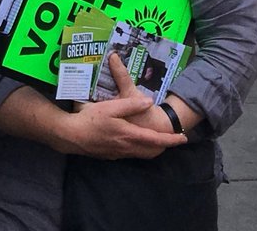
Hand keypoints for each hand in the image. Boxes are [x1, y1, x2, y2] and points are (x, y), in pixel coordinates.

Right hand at [66, 53, 184, 159]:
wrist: (72, 136)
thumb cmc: (90, 120)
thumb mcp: (110, 107)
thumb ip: (130, 104)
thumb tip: (149, 102)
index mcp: (130, 135)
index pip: (157, 140)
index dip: (171, 140)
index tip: (184, 138)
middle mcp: (128, 147)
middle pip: (152, 150)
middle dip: (164, 146)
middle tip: (172, 139)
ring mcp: (119, 153)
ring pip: (142, 153)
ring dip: (152, 148)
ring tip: (156, 141)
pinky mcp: (112, 155)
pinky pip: (131, 154)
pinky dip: (140, 150)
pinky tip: (133, 142)